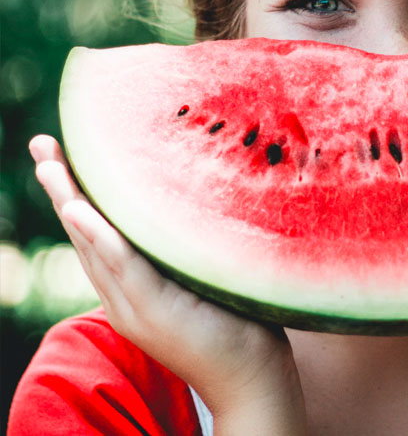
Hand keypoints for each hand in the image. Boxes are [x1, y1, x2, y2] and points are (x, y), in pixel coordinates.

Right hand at [30, 135, 307, 435]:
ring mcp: (134, 306)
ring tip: (49, 165)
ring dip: (69, 202)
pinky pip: (122, 267)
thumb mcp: (201, 273)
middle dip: (62, 188)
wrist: (250, 375)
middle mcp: (123, 295)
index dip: (78, 193)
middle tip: (42, 145)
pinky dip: (99, 237)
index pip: (97, 233)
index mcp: (132, 286)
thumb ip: (184, 244)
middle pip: (84, 233)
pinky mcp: (154, 311)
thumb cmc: (235, 318)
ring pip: (93, 246)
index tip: (63, 154)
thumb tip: (194, 194)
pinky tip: (80, 210)